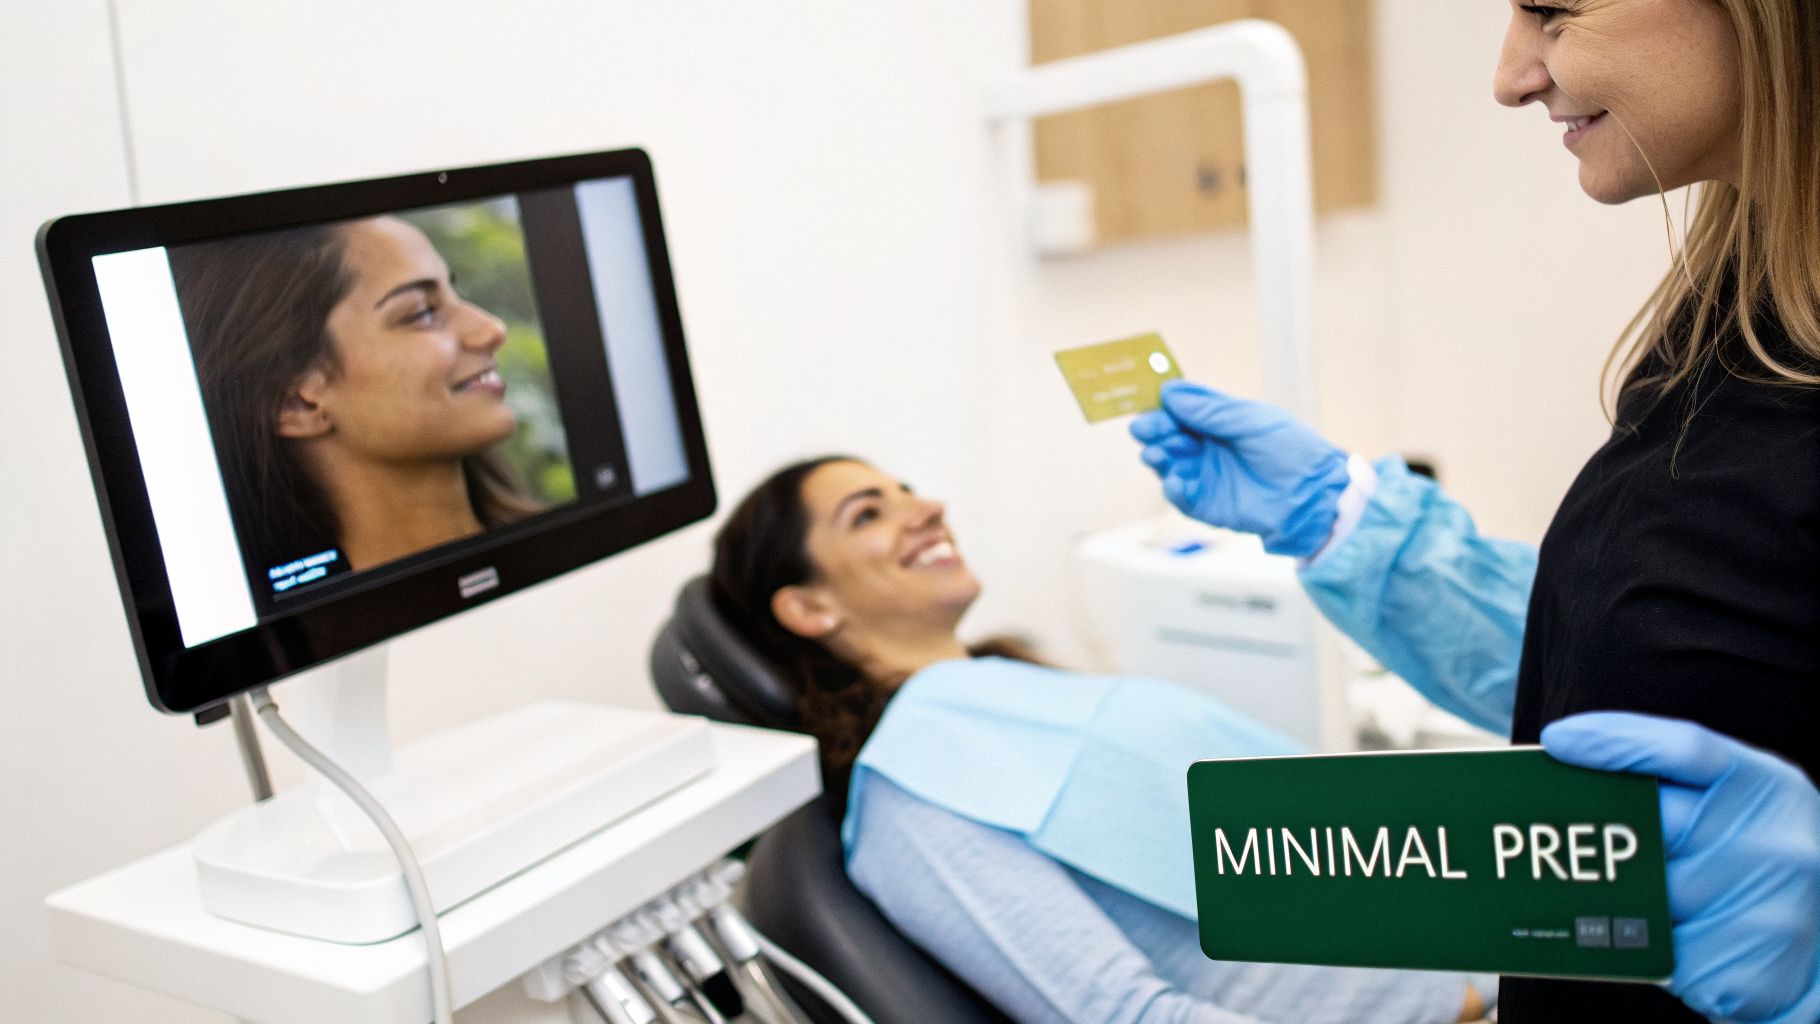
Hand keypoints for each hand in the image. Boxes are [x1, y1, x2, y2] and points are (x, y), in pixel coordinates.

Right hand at [1129, 381, 1350, 556]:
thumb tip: (1169, 392)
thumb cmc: (1292, 451)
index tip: (1148, 404)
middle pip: (1169, 437)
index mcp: (1219, 423)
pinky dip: (1173, 489)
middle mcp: (1208, 449)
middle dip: (1155, 432)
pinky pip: (1182, 498)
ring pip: (1169, 465)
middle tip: (1144, 430)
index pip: (1181, 412)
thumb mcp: (1251, 420)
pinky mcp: (1208, 506)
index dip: (1164, 408)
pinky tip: (1174, 481)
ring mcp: (1207, 477)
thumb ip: (1210, 410)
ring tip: (1156, 454)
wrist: (1314, 494)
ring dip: (1158, 458)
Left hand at [1543, 713, 1819, 1023]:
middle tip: (1563, 843)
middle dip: (1605, 839)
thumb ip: (1678, 785)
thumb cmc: (1759, 865)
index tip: (1559, 741)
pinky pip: (1663, 961)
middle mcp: (1777, 844)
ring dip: (1626, 908)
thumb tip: (1568, 756)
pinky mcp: (1752, 972)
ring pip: (1646, 903)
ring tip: (1636, 906)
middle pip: (1649, 829)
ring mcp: (1772, 911)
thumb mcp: (1742, 807)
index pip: (1687, 748)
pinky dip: (1654, 956)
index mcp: (1770, 789)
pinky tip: (1671, 947)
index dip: (1617, 740)